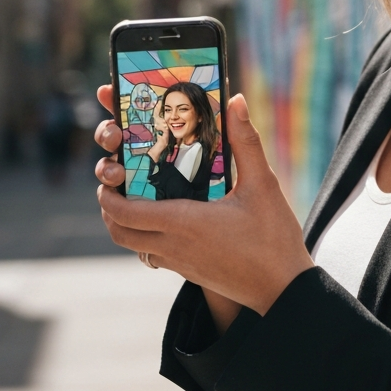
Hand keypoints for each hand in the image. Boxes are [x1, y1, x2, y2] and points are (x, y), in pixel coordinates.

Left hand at [93, 86, 313, 317]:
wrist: (283, 288)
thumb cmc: (273, 237)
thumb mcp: (263, 184)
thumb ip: (246, 141)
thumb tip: (235, 101)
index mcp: (183, 222)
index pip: (126, 212)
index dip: (108, 196)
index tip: (107, 177)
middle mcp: (173, 246)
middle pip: (120, 232)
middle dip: (109, 208)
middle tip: (116, 184)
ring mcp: (179, 263)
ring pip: (133, 246)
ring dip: (125, 224)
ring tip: (135, 198)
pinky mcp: (189, 272)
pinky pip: (152, 255)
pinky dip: (145, 237)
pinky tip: (167, 219)